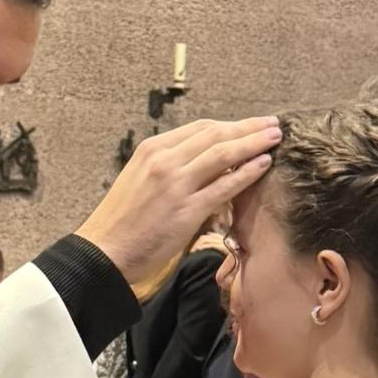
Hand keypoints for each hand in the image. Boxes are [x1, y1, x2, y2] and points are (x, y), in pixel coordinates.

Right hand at [76, 119, 281, 290]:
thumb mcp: (141, 182)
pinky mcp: (186, 210)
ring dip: (253, 143)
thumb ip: (170, 170)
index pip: (199, 128)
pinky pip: (224, 185)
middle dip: (248, 127)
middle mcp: (164, 160)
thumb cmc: (122, 222)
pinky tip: (263, 165)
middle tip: (272, 124)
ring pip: (223, 153)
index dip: (229, 124)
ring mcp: (176, 183)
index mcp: (152, 150)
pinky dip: (246, 172)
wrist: (103, 253)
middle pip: (215, 134)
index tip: (250, 124)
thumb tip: (202, 167)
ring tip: (275, 138)